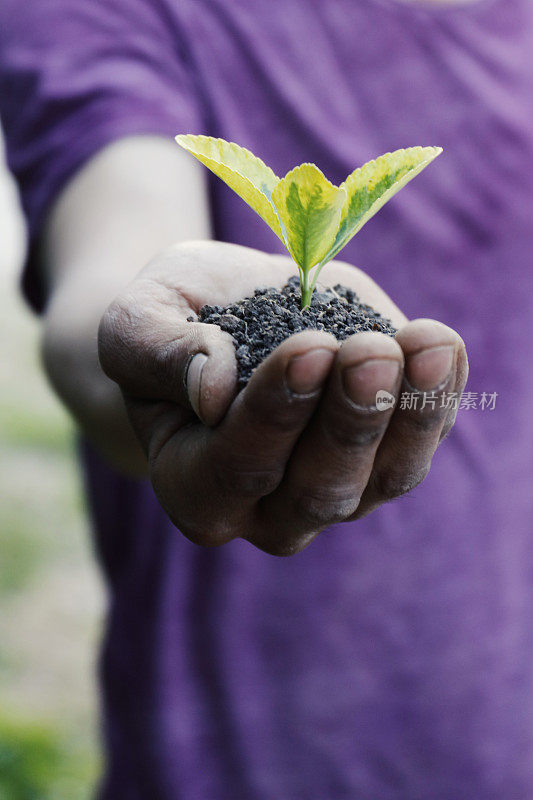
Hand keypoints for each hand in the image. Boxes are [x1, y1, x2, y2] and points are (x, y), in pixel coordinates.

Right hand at [98, 240, 467, 554]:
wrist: (224, 313)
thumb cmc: (174, 321)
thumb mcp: (138, 319)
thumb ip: (159, 353)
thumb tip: (211, 390)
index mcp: (194, 486)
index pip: (238, 467)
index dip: (276, 413)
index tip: (308, 347)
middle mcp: (269, 507)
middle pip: (320, 489)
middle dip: (350, 420)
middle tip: (370, 353)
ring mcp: (337, 487)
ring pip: (386, 477)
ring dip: (412, 413)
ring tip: (428, 346)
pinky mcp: (387, 451)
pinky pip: (424, 439)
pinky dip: (442, 394)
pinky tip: (441, 345)